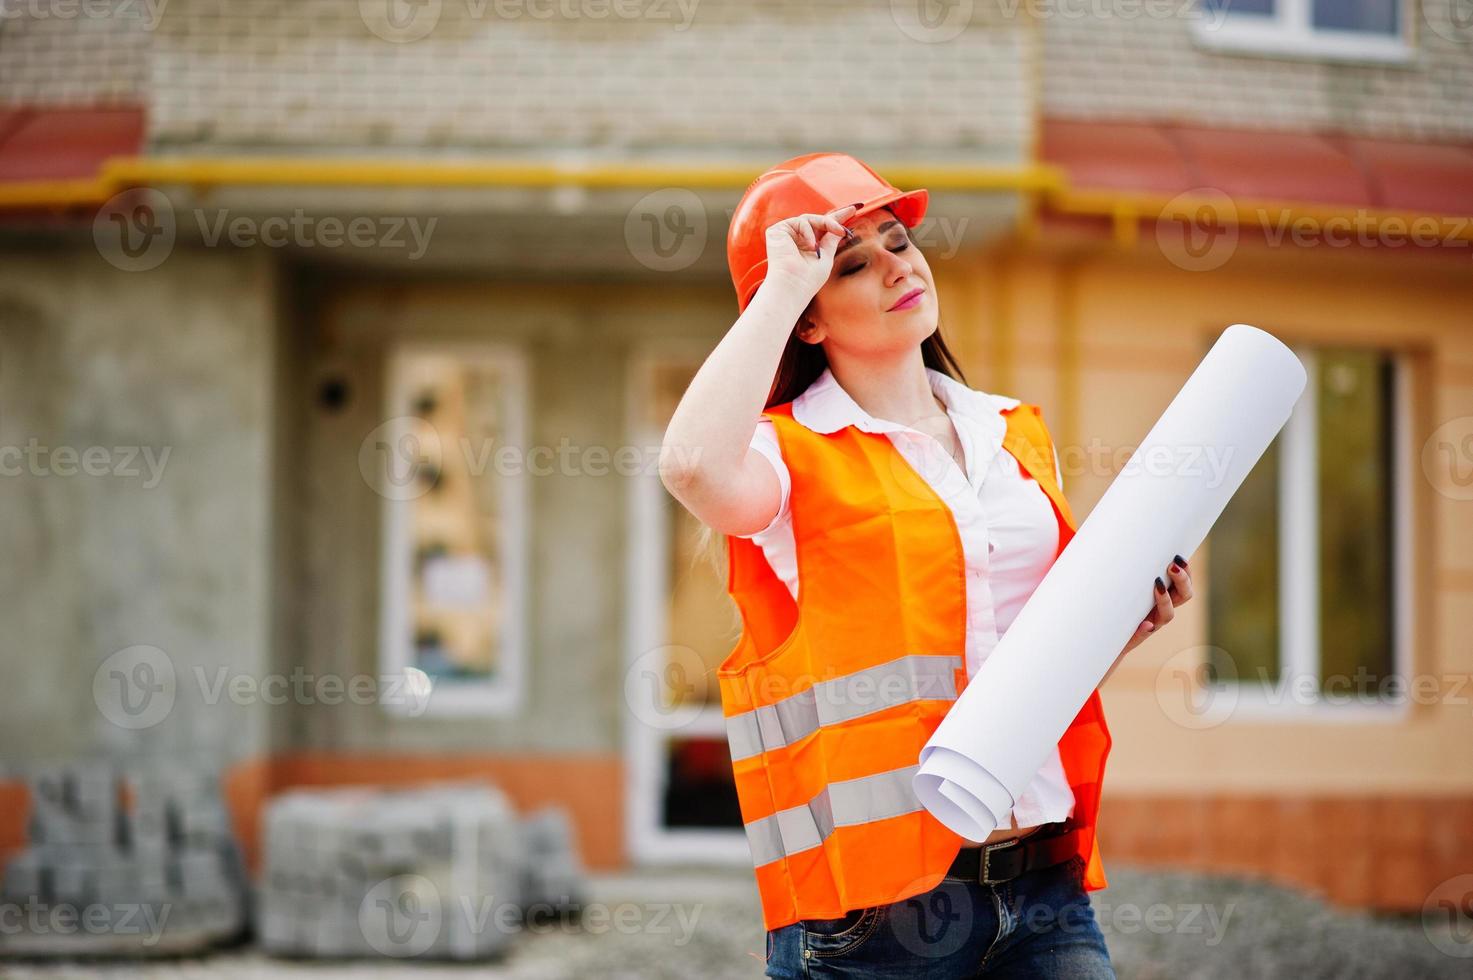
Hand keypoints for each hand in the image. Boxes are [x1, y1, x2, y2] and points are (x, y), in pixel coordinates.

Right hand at [759, 204, 858, 303]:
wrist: (792, 287)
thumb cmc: (808, 279)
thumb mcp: (826, 257)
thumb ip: (831, 240)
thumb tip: (841, 228)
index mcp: (806, 246)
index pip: (822, 229)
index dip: (838, 218)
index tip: (854, 209)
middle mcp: (795, 239)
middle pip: (816, 220)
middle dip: (835, 218)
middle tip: (853, 211)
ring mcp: (786, 235)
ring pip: (810, 219)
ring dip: (826, 224)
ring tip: (835, 236)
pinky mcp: (777, 231)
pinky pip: (800, 221)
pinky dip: (809, 231)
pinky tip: (811, 246)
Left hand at [1105, 556, 1194, 680]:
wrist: (1099, 638)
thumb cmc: (1110, 605)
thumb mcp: (1117, 585)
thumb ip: (1118, 566)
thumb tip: (1110, 535)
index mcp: (1160, 596)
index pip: (1182, 583)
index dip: (1186, 572)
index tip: (1179, 556)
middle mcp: (1159, 610)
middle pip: (1184, 596)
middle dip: (1182, 581)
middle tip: (1172, 566)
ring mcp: (1150, 624)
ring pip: (1168, 615)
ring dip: (1166, 600)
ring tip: (1157, 585)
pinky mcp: (1135, 636)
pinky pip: (1143, 633)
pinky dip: (1145, 629)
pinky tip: (1146, 624)